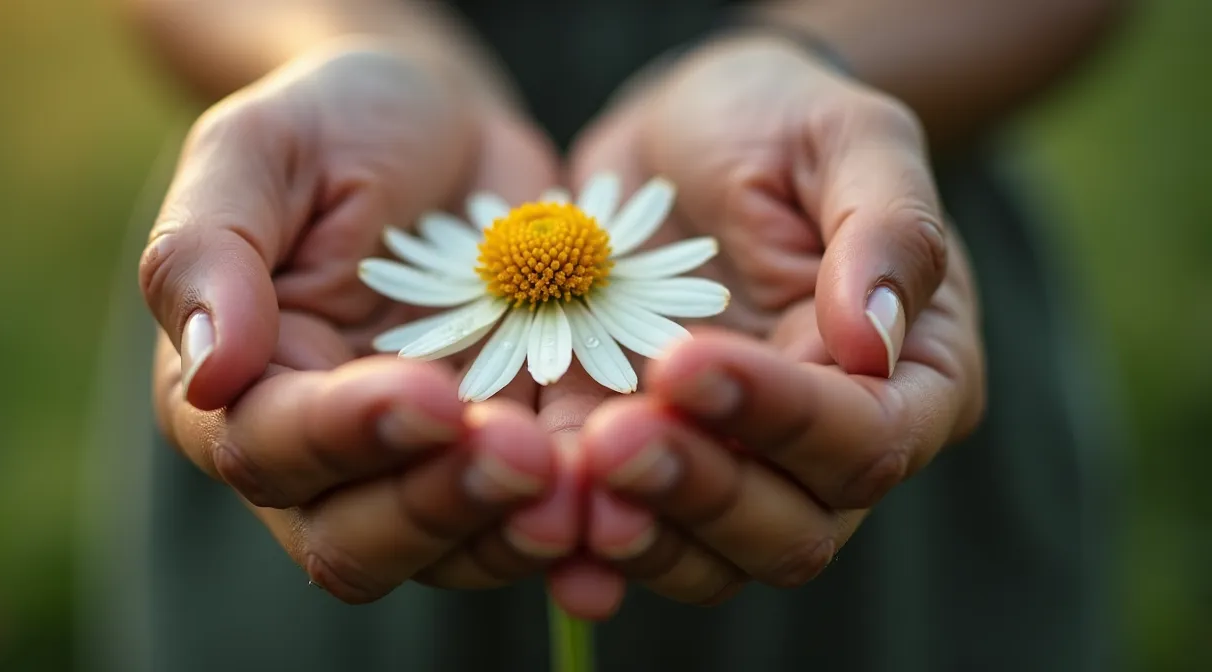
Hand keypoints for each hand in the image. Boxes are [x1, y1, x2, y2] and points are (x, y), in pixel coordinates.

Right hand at [139, 40, 578, 600]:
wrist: (443, 125)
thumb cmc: (335, 124)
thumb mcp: (255, 151)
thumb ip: (208, 252)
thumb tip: (210, 374)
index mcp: (236, 388)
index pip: (270, 450)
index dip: (345, 436)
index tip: (427, 394)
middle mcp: (317, 453)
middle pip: (354, 537)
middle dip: (438, 503)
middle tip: (522, 453)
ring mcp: (413, 466)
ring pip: (447, 551)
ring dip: (510, 528)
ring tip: (580, 479)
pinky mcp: (496, 456)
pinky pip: (526, 519)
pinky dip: (571, 518)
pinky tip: (620, 494)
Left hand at [555, 35, 985, 610]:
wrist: (679, 132)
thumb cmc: (779, 119)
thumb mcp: (849, 134)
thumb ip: (886, 228)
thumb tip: (876, 341)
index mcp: (913, 376)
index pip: (868, 438)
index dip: (782, 418)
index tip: (683, 361)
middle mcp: (834, 445)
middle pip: (794, 528)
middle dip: (701, 489)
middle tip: (612, 438)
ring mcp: (743, 467)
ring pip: (713, 557)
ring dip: (642, 530)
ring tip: (568, 481)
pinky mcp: (657, 464)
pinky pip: (633, 530)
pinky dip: (583, 531)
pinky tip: (529, 513)